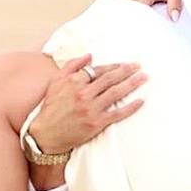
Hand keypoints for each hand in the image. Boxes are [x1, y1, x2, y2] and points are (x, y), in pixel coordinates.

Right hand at [29, 54, 146, 153]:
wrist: (46, 135)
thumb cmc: (51, 108)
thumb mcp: (56, 82)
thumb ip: (72, 66)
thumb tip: (89, 56)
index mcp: (74, 81)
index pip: (98, 70)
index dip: (113, 66)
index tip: (124, 65)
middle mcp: (84, 93)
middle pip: (110, 79)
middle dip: (127, 70)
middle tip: (139, 66)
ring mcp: (91, 109)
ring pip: (116, 93)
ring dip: (132, 83)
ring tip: (144, 77)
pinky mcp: (96, 123)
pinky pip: (117, 113)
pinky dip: (130, 107)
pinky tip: (140, 101)